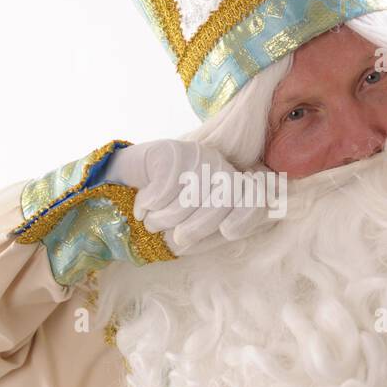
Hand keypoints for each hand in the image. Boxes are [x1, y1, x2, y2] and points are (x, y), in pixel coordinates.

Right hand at [102, 140, 277, 254]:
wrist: (119, 194)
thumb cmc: (164, 219)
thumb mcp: (196, 234)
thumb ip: (224, 231)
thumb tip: (266, 224)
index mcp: (230, 188)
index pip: (255, 197)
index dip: (247, 216)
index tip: (227, 232)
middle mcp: (218, 166)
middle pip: (225, 198)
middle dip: (198, 227)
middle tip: (175, 237)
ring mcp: (196, 155)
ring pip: (194, 193)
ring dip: (166, 218)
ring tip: (152, 221)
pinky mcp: (170, 150)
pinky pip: (168, 183)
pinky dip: (151, 203)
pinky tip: (142, 207)